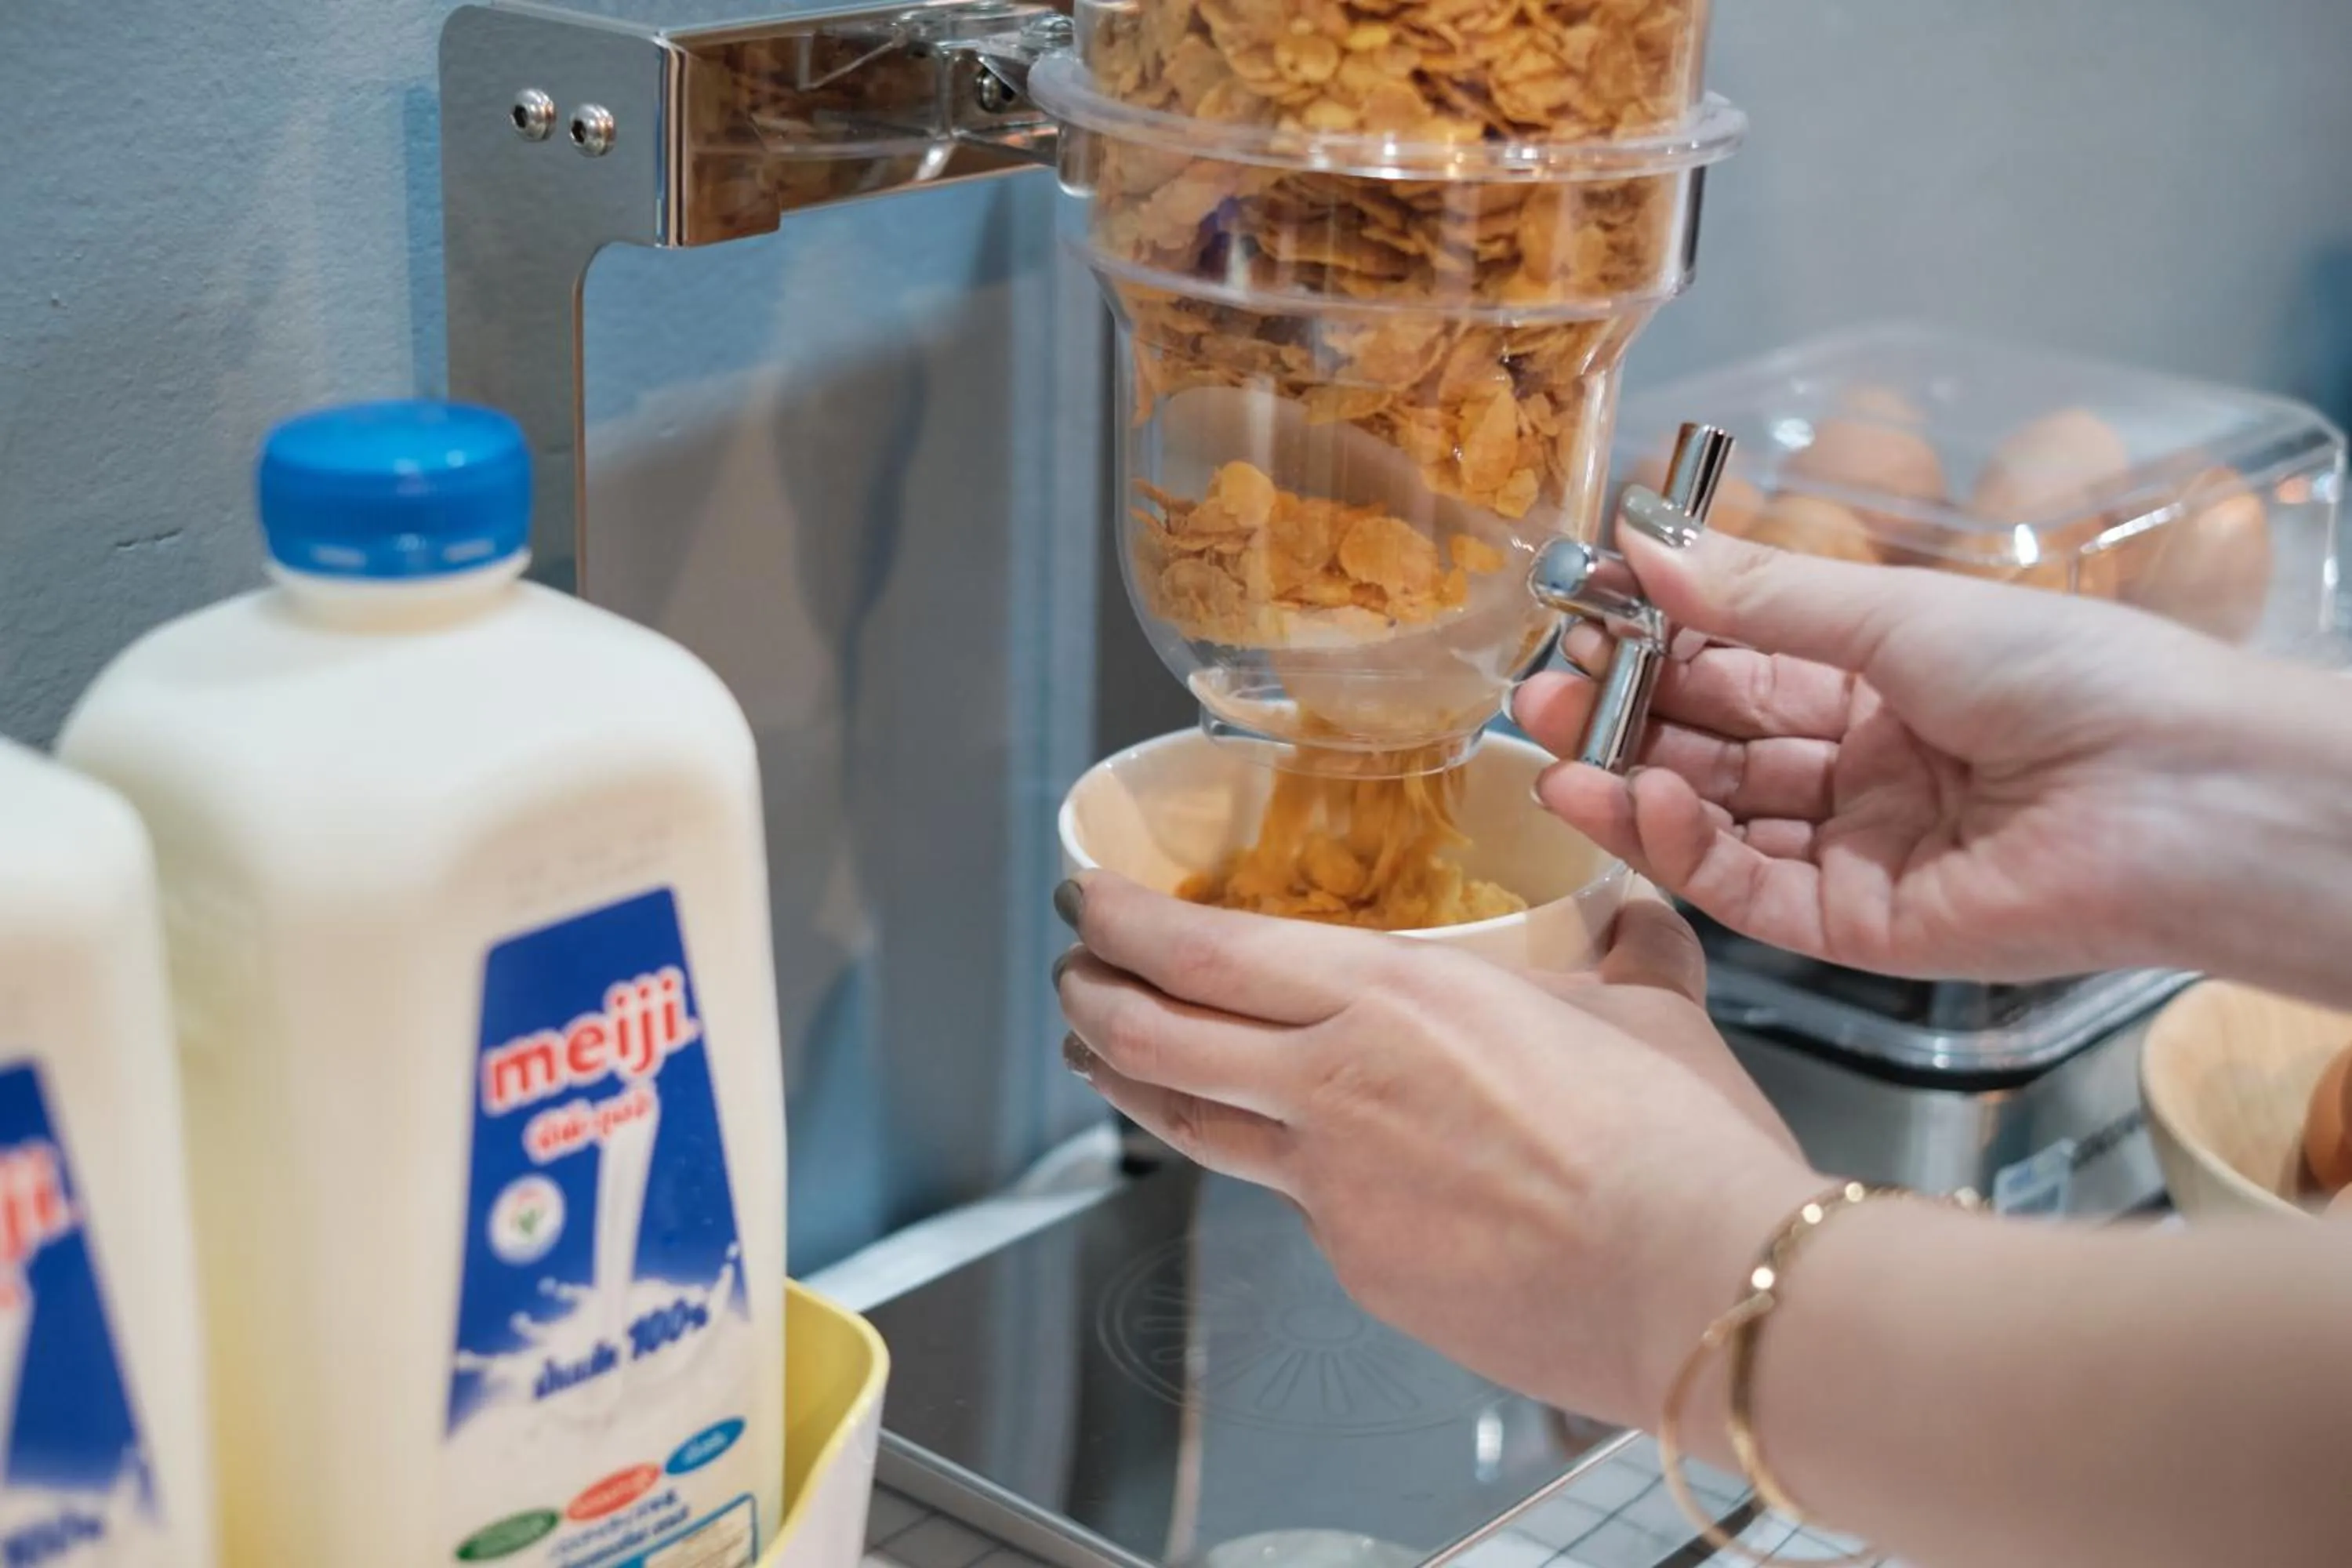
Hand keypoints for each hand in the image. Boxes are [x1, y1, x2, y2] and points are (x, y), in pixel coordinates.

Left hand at [1053, 874, 1816, 1424]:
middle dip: (1091, 995)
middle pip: (1154, 1036)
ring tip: (1102, 1057)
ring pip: (1190, 1126)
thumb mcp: (1651, 1008)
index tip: (1088, 897)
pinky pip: (1291, 1205)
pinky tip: (1287, 1165)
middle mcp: (1333, 1084)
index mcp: (1390, 993)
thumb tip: (1632, 916)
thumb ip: (1625, 949)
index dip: (1122, 921)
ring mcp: (1333, 1188)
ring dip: (1127, 1083)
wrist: (1698, 1288)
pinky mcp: (1358, 1270)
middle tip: (1073, 971)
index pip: (1203, 950)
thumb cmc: (1675, 1144)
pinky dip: (1269, 1172)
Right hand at [1514, 527, 2351, 985]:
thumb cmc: (2071, 677)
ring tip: (1554, 750)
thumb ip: (1762, 599)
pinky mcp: (1862, 929)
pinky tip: (1630, 800)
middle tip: (1536, 691)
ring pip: (1717, 821)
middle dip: (1624, 717)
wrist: (2183, 795)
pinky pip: (1749, 890)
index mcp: (1885, 681)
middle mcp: (1866, 767)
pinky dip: (1681, 849)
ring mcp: (1860, 851)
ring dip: (1631, 784)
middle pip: (1716, 746)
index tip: (1580, 616)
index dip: (1658, 644)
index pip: (1741, 664)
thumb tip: (1647, 547)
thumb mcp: (1899, 616)